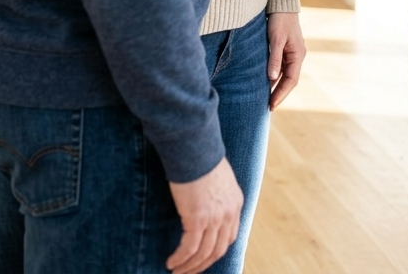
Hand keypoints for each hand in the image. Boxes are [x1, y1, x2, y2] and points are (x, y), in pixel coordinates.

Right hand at [167, 157, 242, 273]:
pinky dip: (180, 258)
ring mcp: (215, 217)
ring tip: (177, 271)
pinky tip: (171, 262)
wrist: (194, 147)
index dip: (216, 251)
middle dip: (203, 264)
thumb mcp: (218, 177)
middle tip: (189, 271)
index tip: (204, 258)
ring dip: (189, 266)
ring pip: (203, 253)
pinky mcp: (198, 218)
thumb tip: (206, 202)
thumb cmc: (201, 156)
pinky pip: (189, 248)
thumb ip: (217, 193)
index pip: (230, 236)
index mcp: (235, 202)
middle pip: (218, 250)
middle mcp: (229, 213)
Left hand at [267, 11, 305, 108]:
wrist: (282, 4)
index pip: (291, 80)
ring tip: (265, 99)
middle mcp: (297, 56)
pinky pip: (280, 68)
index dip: (281, 94)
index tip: (271, 105)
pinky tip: (265, 83)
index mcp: (298, 55)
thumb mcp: (276, 39)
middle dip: (279, 94)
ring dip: (276, 87)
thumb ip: (274, 58)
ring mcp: (291, 53)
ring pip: (284, 75)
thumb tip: (272, 79)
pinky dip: (274, 77)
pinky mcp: (285, 50)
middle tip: (268, 107)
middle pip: (289, 80)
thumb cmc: (280, 20)